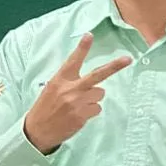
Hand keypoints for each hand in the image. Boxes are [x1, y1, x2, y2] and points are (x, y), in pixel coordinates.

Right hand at [22, 33, 131, 154]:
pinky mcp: (82, 115)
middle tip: (128, 59)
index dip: (82, 48)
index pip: (73, 61)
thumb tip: (91, 81)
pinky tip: (78, 115)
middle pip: (97, 75)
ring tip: (78, 105)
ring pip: (100, 93)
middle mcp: (70, 88)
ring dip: (93, 98)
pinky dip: (91, 111)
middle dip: (114, 66)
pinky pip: (97, 108)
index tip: (90, 35)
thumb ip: (68, 82)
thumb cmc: (46, 107)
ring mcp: (77, 102)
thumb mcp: (51, 89)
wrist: (37, 130)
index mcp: (60, 79)